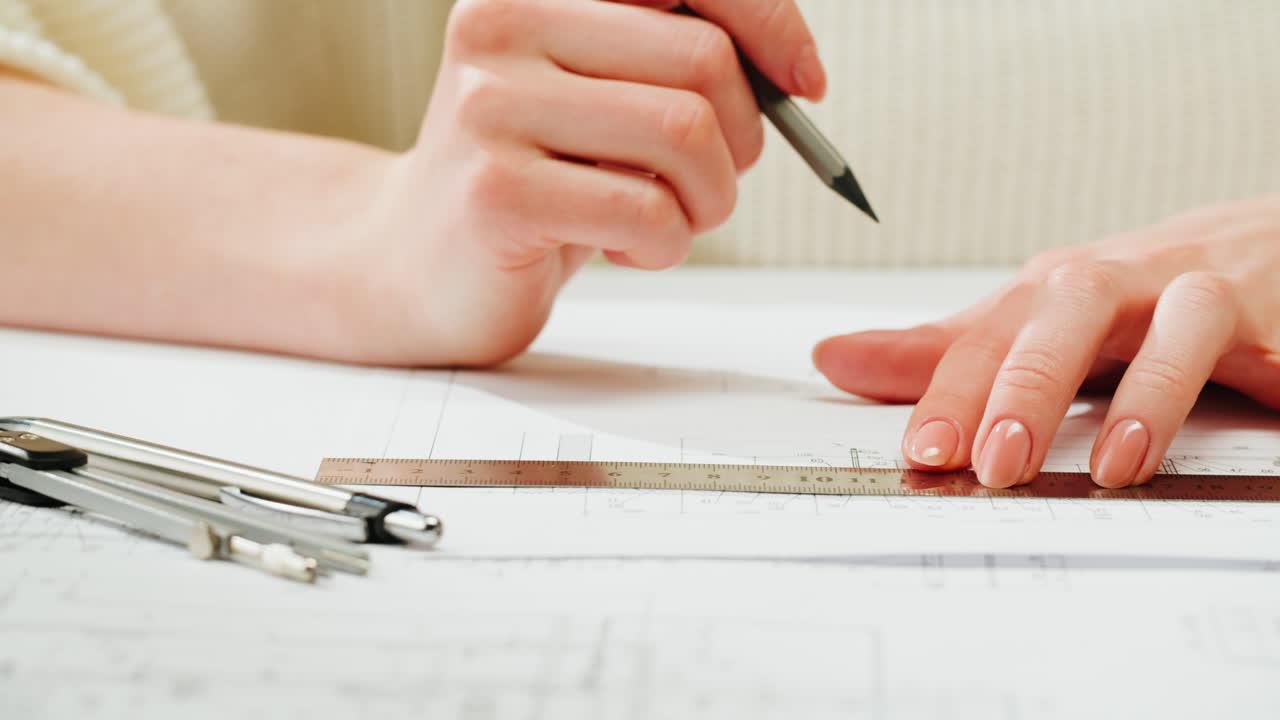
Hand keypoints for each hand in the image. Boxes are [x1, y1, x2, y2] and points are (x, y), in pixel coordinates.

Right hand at [359, 0, 824, 364]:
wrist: (411, 266)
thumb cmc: (532, 183)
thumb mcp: (599, 99)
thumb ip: (672, 64)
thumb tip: (793, 72)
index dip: (769, 21)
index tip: (805, 83)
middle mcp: (504, 23)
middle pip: (705, 61)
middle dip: (741, 141)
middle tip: (706, 184)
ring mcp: (491, 106)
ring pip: (687, 136)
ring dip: (708, 202)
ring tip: (664, 222)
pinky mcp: (497, 192)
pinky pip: (648, 213)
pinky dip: (666, 247)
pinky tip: (625, 250)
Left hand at [813, 195, 1279, 487]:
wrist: (1265, 246)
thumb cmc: (1135, 296)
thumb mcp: (1031, 324)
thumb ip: (943, 352)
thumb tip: (835, 359)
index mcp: (1051, 292)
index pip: (987, 335)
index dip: (949, 389)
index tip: (921, 451)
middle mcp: (1119, 283)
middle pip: (1065, 313)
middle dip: (1027, 387)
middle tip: (997, 463)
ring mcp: (1199, 294)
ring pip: (1175, 323)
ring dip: (1144, 393)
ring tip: (1113, 466)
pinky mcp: (1272, 315)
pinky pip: (1268, 344)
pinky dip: (1266, 375)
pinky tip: (1254, 407)